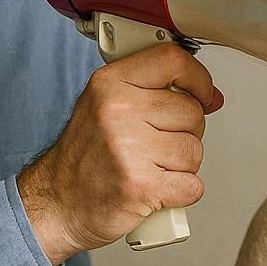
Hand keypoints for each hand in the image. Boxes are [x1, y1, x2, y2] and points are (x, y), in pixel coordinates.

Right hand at [17, 44, 223, 265]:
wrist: (57, 204)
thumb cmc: (85, 157)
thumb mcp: (105, 105)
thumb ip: (152, 91)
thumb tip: (209, 96)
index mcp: (109, 83)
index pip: (173, 61)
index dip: (199, 79)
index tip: (204, 94)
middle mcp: (117, 110)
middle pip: (192, 112)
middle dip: (184, 133)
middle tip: (155, 146)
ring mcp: (128, 148)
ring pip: (194, 151)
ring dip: (180, 166)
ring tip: (150, 168)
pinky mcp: (141, 185)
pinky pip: (192, 184)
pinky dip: (180, 193)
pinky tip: (155, 189)